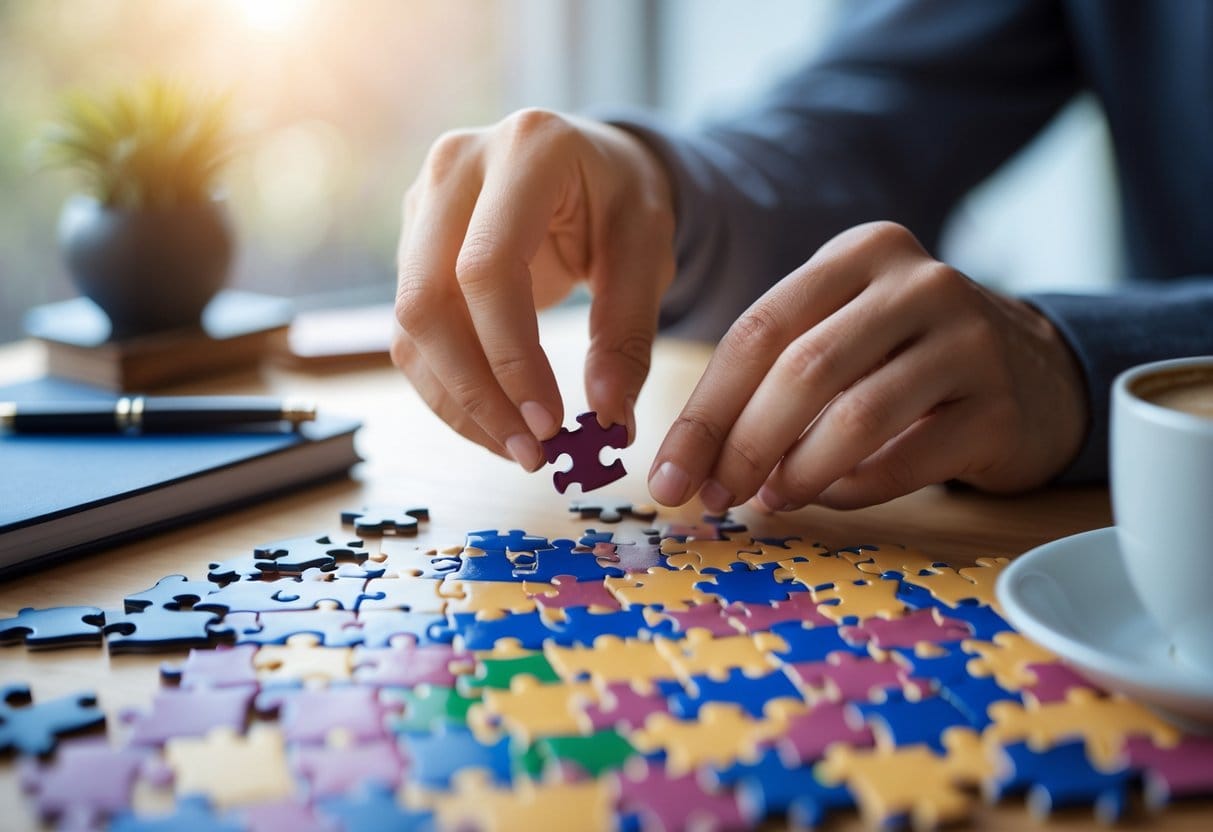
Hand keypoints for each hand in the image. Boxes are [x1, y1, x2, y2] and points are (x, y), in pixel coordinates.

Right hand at [392, 109, 675, 469]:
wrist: (592, 166)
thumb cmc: (622, 201)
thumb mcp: (648, 252)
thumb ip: (628, 333)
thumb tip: (608, 418)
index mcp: (526, 149)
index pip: (487, 267)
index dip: (510, 356)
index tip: (550, 424)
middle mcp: (456, 167)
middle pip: (428, 300)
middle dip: (476, 392)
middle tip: (530, 453)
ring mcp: (422, 202)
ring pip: (410, 324)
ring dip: (458, 400)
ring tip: (518, 449)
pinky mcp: (411, 243)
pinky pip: (412, 332)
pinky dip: (448, 388)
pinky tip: (493, 422)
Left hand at [648, 222, 1088, 511]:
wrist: (1036, 373)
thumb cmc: (906, 358)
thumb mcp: (843, 331)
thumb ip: (773, 372)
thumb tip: (693, 458)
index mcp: (861, 253)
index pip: (759, 330)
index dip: (705, 409)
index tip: (668, 473)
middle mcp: (919, 283)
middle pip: (803, 370)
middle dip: (742, 445)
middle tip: (714, 498)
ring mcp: (969, 340)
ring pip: (856, 416)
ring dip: (797, 472)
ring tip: (770, 499)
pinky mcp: (1000, 406)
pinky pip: (906, 461)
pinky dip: (853, 489)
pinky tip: (829, 496)